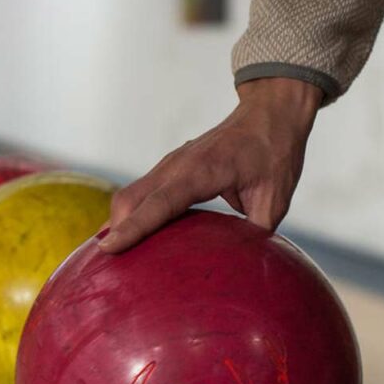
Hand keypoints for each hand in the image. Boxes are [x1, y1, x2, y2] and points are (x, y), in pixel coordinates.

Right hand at [98, 77, 322, 252]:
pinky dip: (129, 215)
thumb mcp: (275, 199)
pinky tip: (130, 238)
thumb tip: (242, 269)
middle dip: (116, 232)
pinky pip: (140, 193)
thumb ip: (255, 235)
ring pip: (130, 195)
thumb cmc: (276, 154)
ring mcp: (170, 164)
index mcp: (203, 170)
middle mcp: (177, 165)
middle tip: (108, 268)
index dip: (133, 228)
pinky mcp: (169, 168)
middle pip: (131, 200)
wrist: (270, 114)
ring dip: (118, 224)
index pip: (159, 203)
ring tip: (114, 258)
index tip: (109, 249)